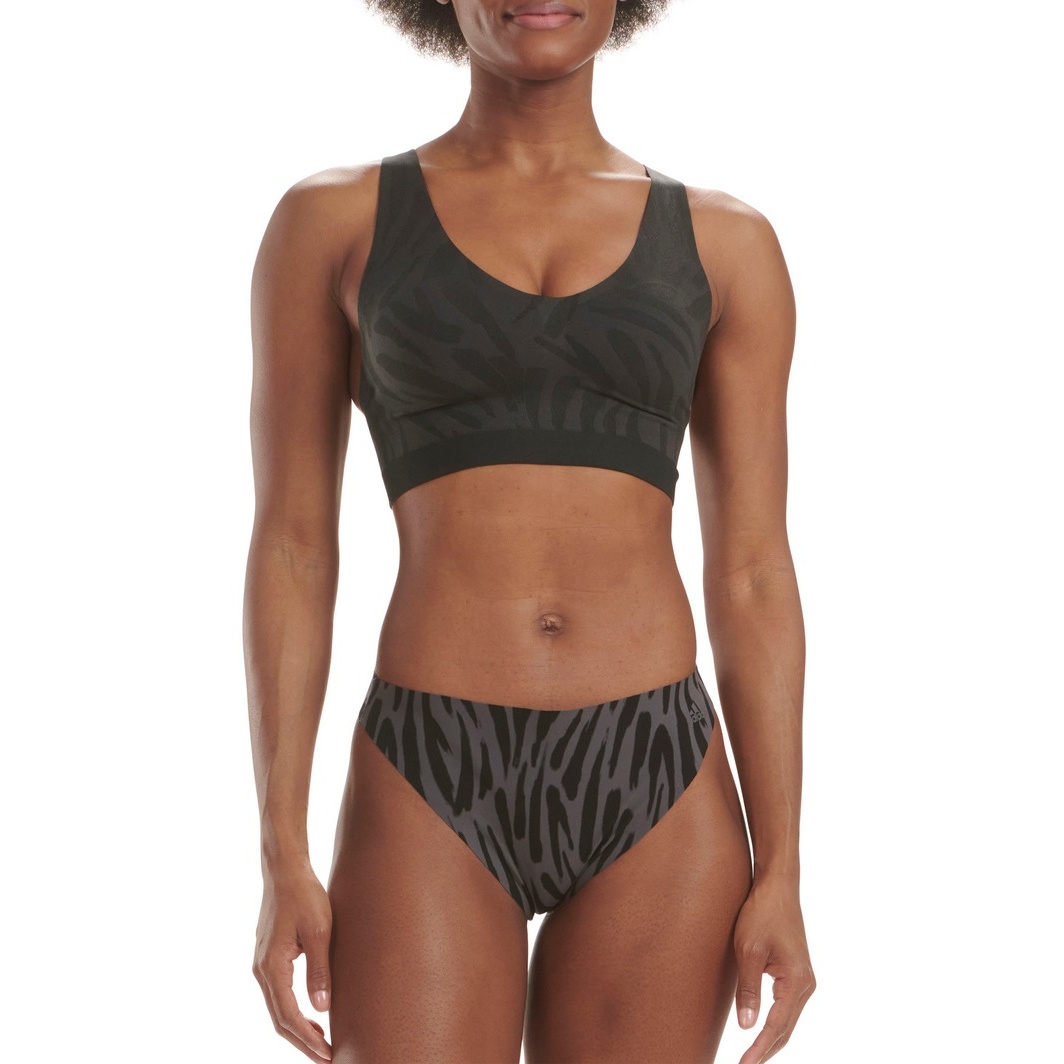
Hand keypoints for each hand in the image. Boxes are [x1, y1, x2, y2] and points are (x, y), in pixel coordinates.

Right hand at [253, 865, 333, 1060]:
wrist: (285, 870)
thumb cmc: (305, 896)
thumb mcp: (320, 931)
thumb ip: (320, 970)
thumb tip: (321, 1008)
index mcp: (272, 967)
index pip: (288, 1016)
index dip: (307, 1039)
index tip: (328, 1054)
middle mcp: (262, 970)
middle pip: (279, 1019)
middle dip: (302, 1042)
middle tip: (327, 1057)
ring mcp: (262, 963)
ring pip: (277, 1008)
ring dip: (297, 1028)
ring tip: (322, 1041)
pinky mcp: (268, 957)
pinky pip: (278, 993)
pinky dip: (292, 1010)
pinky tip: (311, 1013)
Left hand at [733, 875, 814, 1063]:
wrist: (777, 887)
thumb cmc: (761, 913)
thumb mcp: (748, 950)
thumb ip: (748, 990)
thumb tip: (747, 1027)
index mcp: (797, 981)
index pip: (777, 1026)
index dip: (760, 1049)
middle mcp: (806, 985)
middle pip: (786, 1029)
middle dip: (766, 1050)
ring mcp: (804, 980)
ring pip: (787, 1020)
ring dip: (771, 1040)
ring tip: (750, 1058)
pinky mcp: (796, 974)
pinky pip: (787, 1008)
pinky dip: (775, 1025)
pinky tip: (762, 1033)